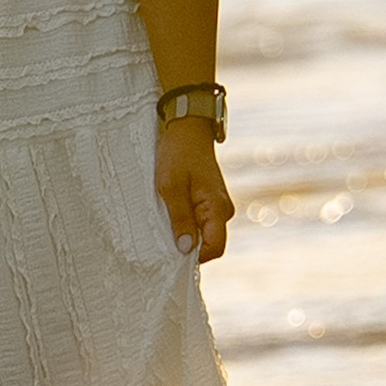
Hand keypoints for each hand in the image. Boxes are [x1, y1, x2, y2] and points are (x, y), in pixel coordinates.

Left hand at [156, 123, 231, 264]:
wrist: (187, 128)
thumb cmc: (178, 153)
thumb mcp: (171, 187)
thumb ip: (180, 218)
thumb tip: (186, 249)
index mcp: (218, 208)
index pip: (215, 248)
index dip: (195, 256)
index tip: (171, 253)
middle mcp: (223, 210)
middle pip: (209, 243)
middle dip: (187, 245)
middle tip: (161, 236)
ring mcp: (217, 206)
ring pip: (203, 233)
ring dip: (184, 232)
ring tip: (163, 221)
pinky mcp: (209, 202)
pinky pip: (200, 222)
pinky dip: (185, 223)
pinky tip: (168, 215)